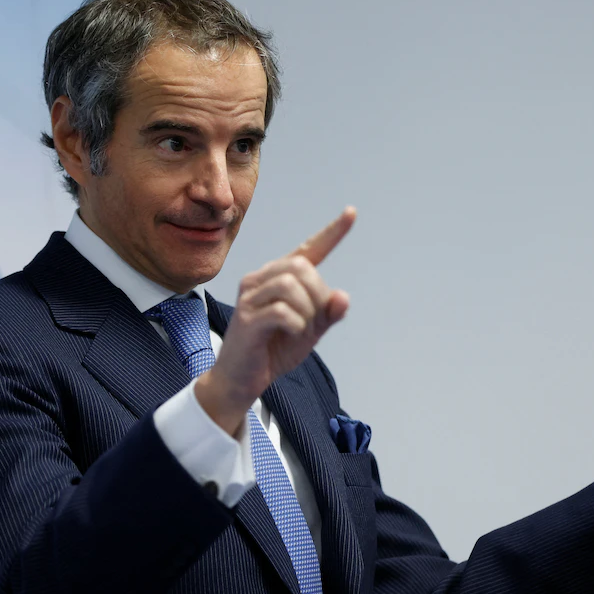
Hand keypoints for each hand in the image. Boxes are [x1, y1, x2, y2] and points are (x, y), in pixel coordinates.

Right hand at [195, 207, 355, 434]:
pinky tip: (289, 334)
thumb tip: (343, 297)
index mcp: (278, 277)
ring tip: (299, 330)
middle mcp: (261, 279)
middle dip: (317, 295)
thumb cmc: (274, 350)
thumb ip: (327, 313)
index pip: (308, 249)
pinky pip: (282, 312)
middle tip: (312, 322)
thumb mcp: (310, 331)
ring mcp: (250, 297)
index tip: (352, 212)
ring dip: (307, 312)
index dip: (332, 233)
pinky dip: (296, 325)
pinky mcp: (246, 318)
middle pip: (302, 267)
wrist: (241, 380)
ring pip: (292, 286)